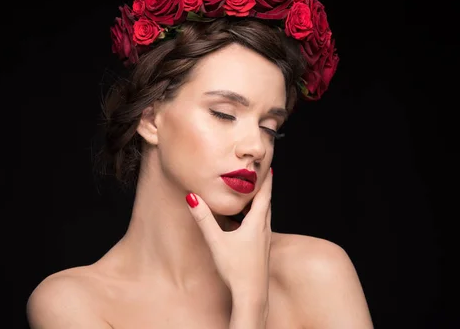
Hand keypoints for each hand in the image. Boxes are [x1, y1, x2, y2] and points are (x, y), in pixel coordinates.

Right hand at [185, 168, 272, 296]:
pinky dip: (254, 216)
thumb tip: (192, 197)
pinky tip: (241, 222)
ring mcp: (264, 240)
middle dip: (262, 188)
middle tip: (257, 174)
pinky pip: (259, 226)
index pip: (264, 194)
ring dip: (258, 202)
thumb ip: (204, 219)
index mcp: (257, 223)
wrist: (251, 294)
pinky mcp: (261, 249)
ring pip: (263, 215)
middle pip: (266, 202)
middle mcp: (264, 229)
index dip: (265, 179)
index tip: (267, 165)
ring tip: (249, 193)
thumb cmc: (236, 269)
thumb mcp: (216, 241)